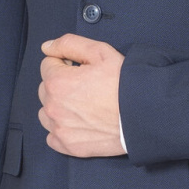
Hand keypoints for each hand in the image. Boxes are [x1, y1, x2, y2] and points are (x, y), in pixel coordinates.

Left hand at [38, 33, 125, 156]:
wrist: (142, 115)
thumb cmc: (124, 83)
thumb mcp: (100, 52)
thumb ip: (69, 43)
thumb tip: (46, 47)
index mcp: (57, 82)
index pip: (47, 65)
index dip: (65, 64)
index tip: (82, 70)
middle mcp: (52, 107)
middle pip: (45, 89)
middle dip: (60, 84)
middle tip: (86, 88)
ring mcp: (59, 128)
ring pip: (46, 113)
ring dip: (58, 107)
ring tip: (82, 107)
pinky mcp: (68, 145)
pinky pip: (52, 136)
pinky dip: (61, 130)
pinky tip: (79, 124)